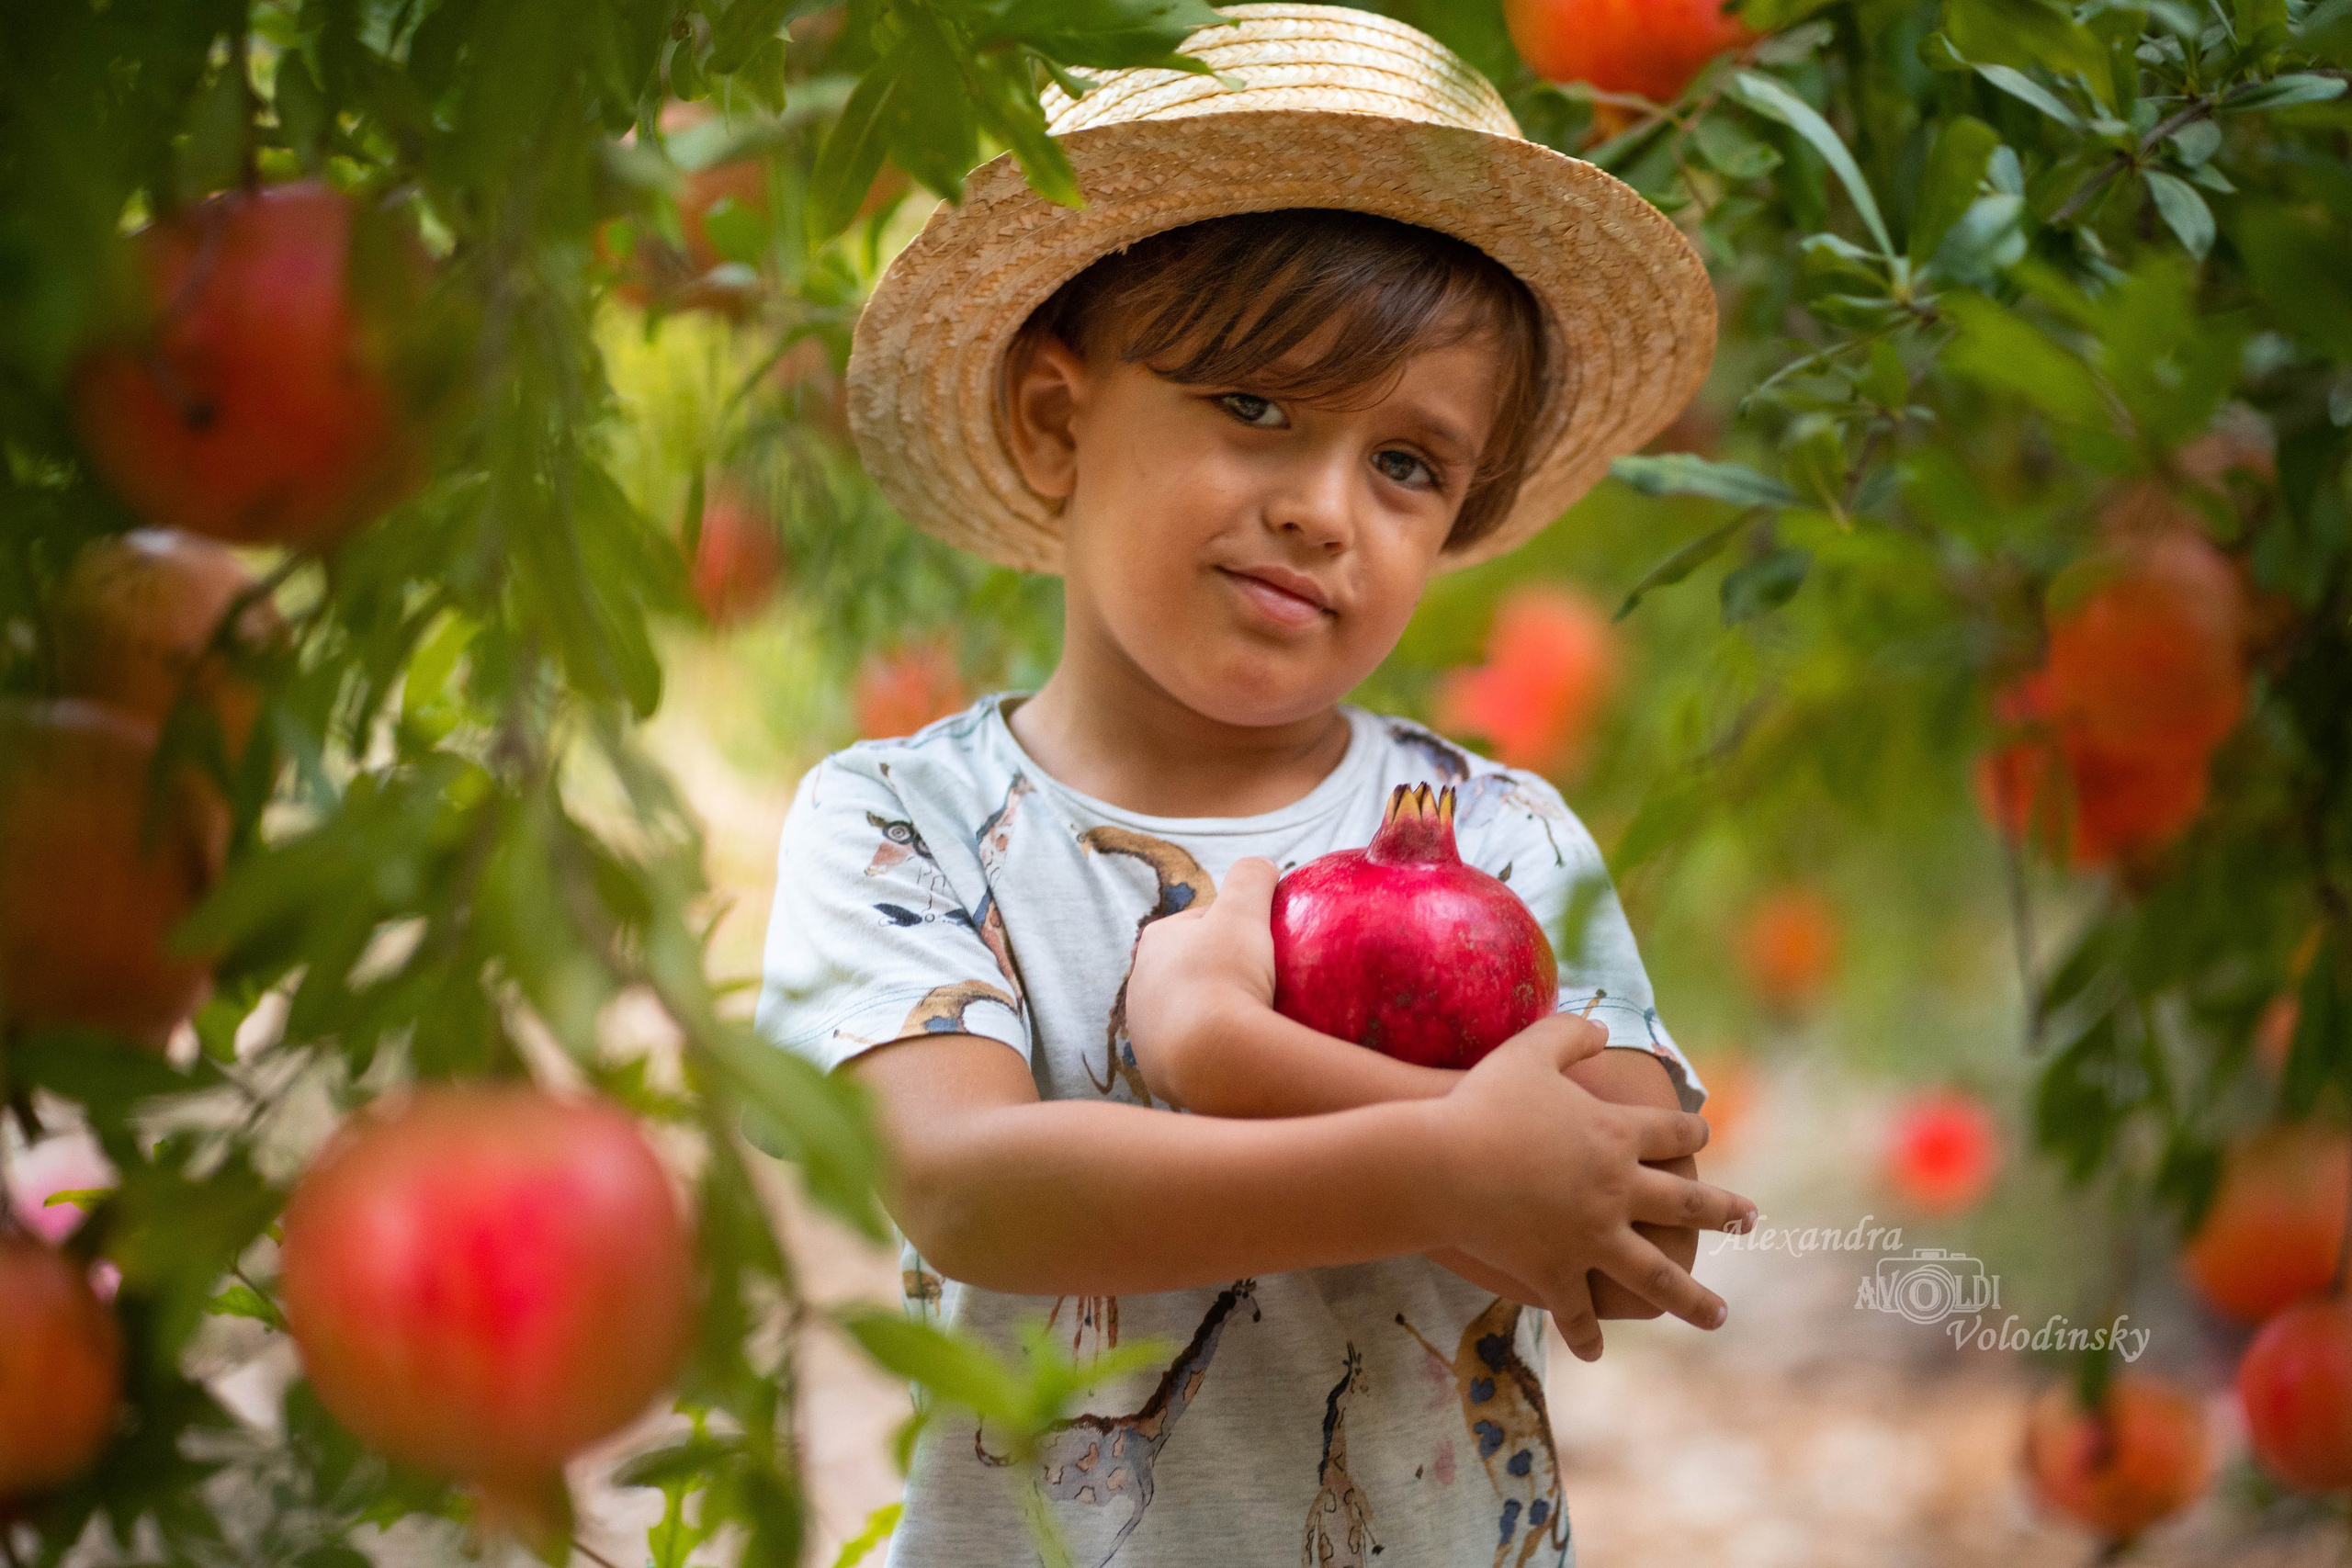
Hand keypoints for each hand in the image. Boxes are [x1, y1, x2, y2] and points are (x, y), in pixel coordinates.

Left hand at [1124, 856, 1279, 1107]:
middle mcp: (1139, 984)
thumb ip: (1252, 875)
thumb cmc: (1226, 973)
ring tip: (1255, 1020)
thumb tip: (1263, 865)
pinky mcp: (1156, 1071)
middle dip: (1224, 972)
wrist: (1212, 1058)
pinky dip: (1214, 1049)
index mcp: (1155, 941)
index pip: (1202, 923)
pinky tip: (1240, 1051)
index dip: (1237, 927)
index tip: (1265, 943)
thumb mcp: (1245, 909)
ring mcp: (1144, 1031)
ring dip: (1217, 1013)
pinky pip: (1193, 1053)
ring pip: (1190, 1013)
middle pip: (1194, 969)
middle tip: (1265, 982)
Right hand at [1432, 1013, 1756, 1361]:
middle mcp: (1617, 1190)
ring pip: (1656, 1276)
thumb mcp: (1531, 1050)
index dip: (1692, 1136)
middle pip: (1687, 1207)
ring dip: (1692, 1299)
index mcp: (1617, 1136)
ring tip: (1719, 1316)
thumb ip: (1571, 1032)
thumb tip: (1601, 1026)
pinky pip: (1578, 1311)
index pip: (1674, 1136)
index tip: (1703, 1140)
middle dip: (1724, 1214)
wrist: (1443, 1165)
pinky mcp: (1554, 1272)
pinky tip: (1597, 1352)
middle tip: (1751, 1220)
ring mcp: (1590, 1237)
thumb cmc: (1484, 1101)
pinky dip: (1587, 1334)